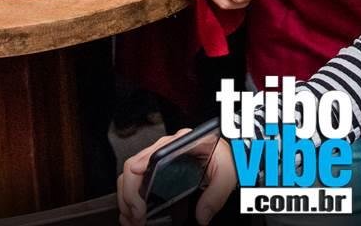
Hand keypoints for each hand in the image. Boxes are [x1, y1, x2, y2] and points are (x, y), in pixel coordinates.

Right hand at [117, 127, 236, 225]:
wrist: (233, 151)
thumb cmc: (228, 154)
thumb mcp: (228, 172)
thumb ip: (216, 194)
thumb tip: (202, 215)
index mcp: (179, 143)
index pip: (146, 158)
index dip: (136, 184)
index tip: (139, 206)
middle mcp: (166, 147)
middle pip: (133, 169)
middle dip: (129, 197)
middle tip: (137, 218)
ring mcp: (160, 157)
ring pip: (132, 176)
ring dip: (128, 199)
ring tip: (133, 219)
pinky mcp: (160, 168)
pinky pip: (138, 180)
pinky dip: (132, 198)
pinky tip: (135, 212)